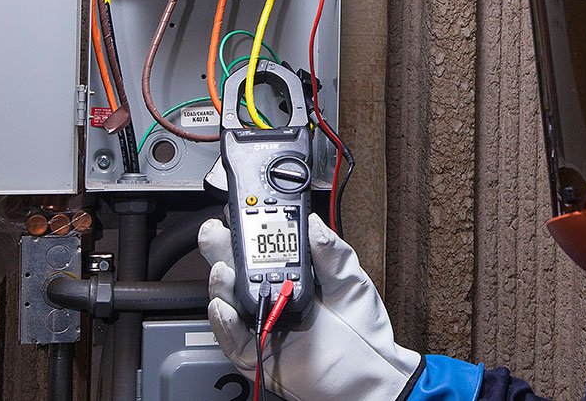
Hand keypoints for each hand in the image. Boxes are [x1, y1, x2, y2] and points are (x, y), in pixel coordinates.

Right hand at [199, 213, 421, 400]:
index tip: (240, 210)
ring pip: (226, 301)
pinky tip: (224, 307)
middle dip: (220, 248)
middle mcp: (271, 298)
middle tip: (215, 233)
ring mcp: (261, 324)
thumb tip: (314, 224)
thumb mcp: (351, 283)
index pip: (260, 247)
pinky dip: (223, 322)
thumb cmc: (363, 333)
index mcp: (290, 276)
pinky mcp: (257, 353)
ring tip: (222, 270)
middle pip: (234, 269)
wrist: (369, 375)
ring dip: (219, 283)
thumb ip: (333, 253)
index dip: (246, 229)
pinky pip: (232, 337)